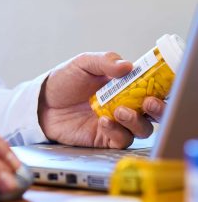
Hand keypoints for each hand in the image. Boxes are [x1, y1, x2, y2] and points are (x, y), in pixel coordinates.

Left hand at [38, 52, 165, 148]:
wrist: (43, 102)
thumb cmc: (64, 80)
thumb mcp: (83, 63)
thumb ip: (105, 61)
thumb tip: (128, 65)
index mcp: (122, 85)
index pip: (149, 87)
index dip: (158, 88)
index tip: (157, 87)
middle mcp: (122, 104)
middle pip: (152, 112)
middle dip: (157, 110)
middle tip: (149, 103)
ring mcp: (115, 122)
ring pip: (141, 129)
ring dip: (136, 121)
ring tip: (119, 111)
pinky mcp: (104, 138)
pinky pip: (121, 140)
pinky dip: (117, 132)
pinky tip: (103, 121)